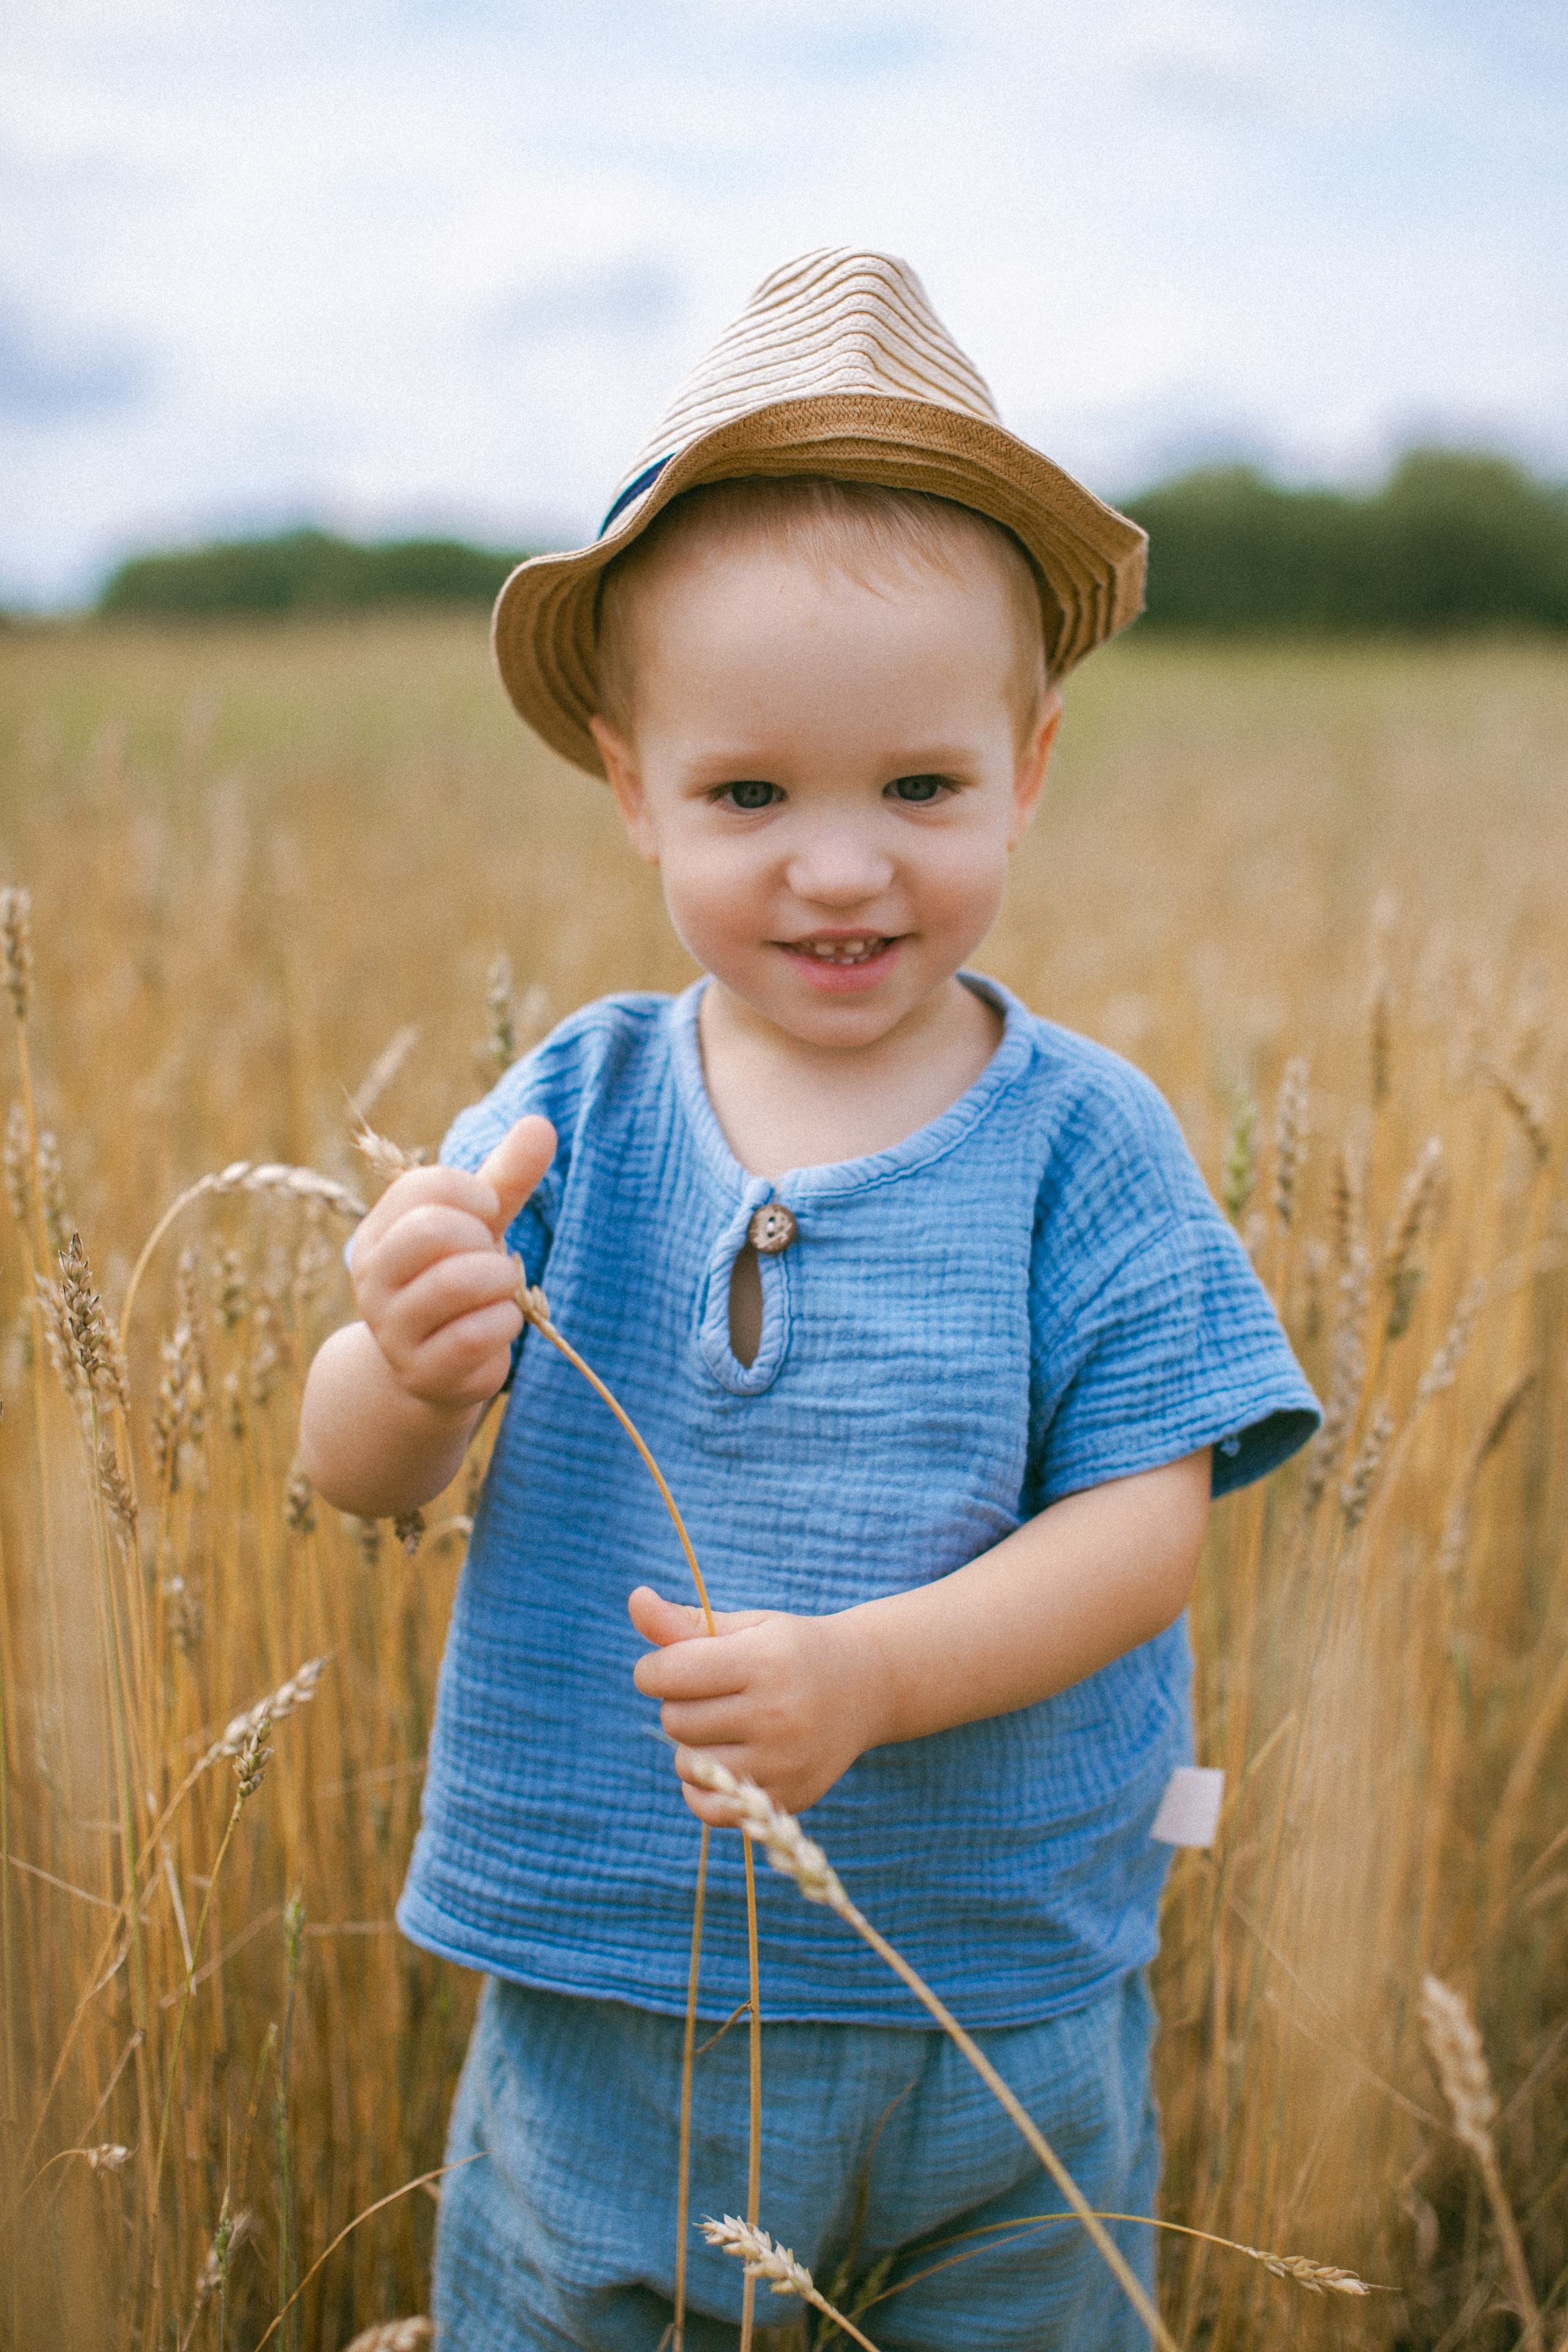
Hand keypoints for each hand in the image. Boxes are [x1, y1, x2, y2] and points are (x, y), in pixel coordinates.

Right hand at [349, 1115, 556, 1414]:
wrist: (436, 1369)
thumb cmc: (459, 1280)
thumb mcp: (479, 1225)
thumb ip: (506, 1177)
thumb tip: (541, 1123)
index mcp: (380, 1232)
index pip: (425, 1186)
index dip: (476, 1193)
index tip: (488, 1212)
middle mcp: (372, 1278)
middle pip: (432, 1229)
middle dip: (482, 1238)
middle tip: (490, 1256)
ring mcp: (391, 1329)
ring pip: (456, 1283)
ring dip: (500, 1280)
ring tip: (500, 1289)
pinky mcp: (422, 1372)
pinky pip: (475, 1335)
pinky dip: (505, 1324)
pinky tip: (500, 1324)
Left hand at [629, 1585, 886, 1823]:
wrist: (865, 1686)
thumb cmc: (790, 1649)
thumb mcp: (745, 1627)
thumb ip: (684, 1622)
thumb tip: (635, 1600)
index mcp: (762, 1661)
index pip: (670, 1673)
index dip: (654, 1669)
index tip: (669, 1665)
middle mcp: (776, 1714)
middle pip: (675, 1719)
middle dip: (678, 1703)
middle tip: (710, 1693)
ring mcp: (784, 1762)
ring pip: (688, 1763)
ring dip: (691, 1744)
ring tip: (723, 1724)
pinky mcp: (788, 1797)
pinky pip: (711, 1807)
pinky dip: (703, 1788)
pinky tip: (720, 1762)